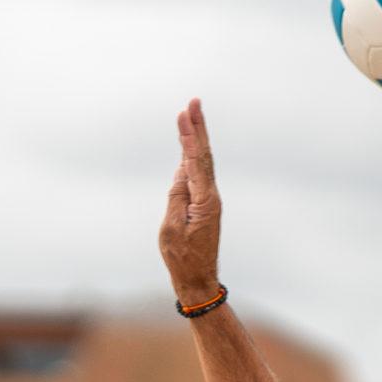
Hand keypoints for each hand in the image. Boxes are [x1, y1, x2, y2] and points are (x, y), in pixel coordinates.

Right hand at [158, 98, 221, 303]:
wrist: (198, 279)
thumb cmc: (182, 258)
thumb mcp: (171, 227)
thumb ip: (176, 196)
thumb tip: (182, 172)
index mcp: (204, 201)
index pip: (195, 161)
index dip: (190, 136)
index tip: (185, 113)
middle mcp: (210, 197)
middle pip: (203, 156)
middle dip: (197, 128)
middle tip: (194, 102)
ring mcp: (208, 200)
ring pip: (201, 163)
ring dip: (196, 138)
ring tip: (192, 114)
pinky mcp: (204, 205)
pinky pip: (197, 175)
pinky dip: (193, 156)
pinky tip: (189, 145)